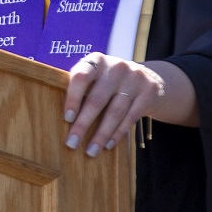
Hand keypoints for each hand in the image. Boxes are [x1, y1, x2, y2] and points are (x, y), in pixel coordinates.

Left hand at [62, 56, 197, 154]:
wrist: (148, 78)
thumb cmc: (110, 81)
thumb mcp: (97, 76)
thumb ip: (81, 87)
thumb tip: (63, 117)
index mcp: (97, 60)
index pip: (81, 76)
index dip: (73, 98)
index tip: (66, 118)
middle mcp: (117, 67)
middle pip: (97, 100)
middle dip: (83, 124)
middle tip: (72, 143)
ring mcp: (135, 78)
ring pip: (115, 112)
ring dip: (101, 135)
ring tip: (90, 151)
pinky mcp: (148, 92)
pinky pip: (130, 118)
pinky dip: (118, 134)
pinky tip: (108, 145)